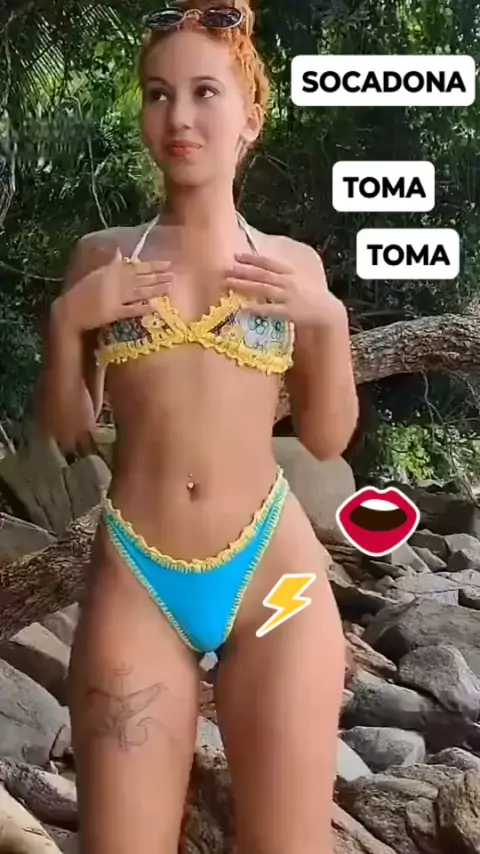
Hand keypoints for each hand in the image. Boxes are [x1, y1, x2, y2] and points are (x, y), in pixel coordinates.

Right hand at [55, 245, 172, 332]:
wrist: (70, 310)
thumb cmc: (83, 292)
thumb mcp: (96, 274)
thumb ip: (110, 264)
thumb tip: (119, 252)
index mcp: (112, 272)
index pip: (137, 267)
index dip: (153, 265)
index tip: (167, 263)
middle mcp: (116, 283)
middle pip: (141, 279)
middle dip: (159, 277)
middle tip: (174, 275)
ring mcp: (115, 298)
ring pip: (140, 292)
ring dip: (155, 289)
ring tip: (169, 287)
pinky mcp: (113, 312)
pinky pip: (131, 310)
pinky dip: (142, 308)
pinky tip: (154, 307)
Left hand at [225, 252, 344, 328]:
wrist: (326, 311)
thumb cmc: (310, 296)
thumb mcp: (298, 280)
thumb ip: (282, 275)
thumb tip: (264, 270)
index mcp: (290, 273)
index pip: (269, 262)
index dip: (252, 258)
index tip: (237, 256)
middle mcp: (288, 283)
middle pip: (262, 274)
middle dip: (243, 270)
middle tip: (226, 269)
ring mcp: (288, 297)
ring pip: (262, 289)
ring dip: (244, 285)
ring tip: (228, 283)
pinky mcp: (288, 312)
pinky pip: (269, 309)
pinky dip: (255, 308)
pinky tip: (242, 307)